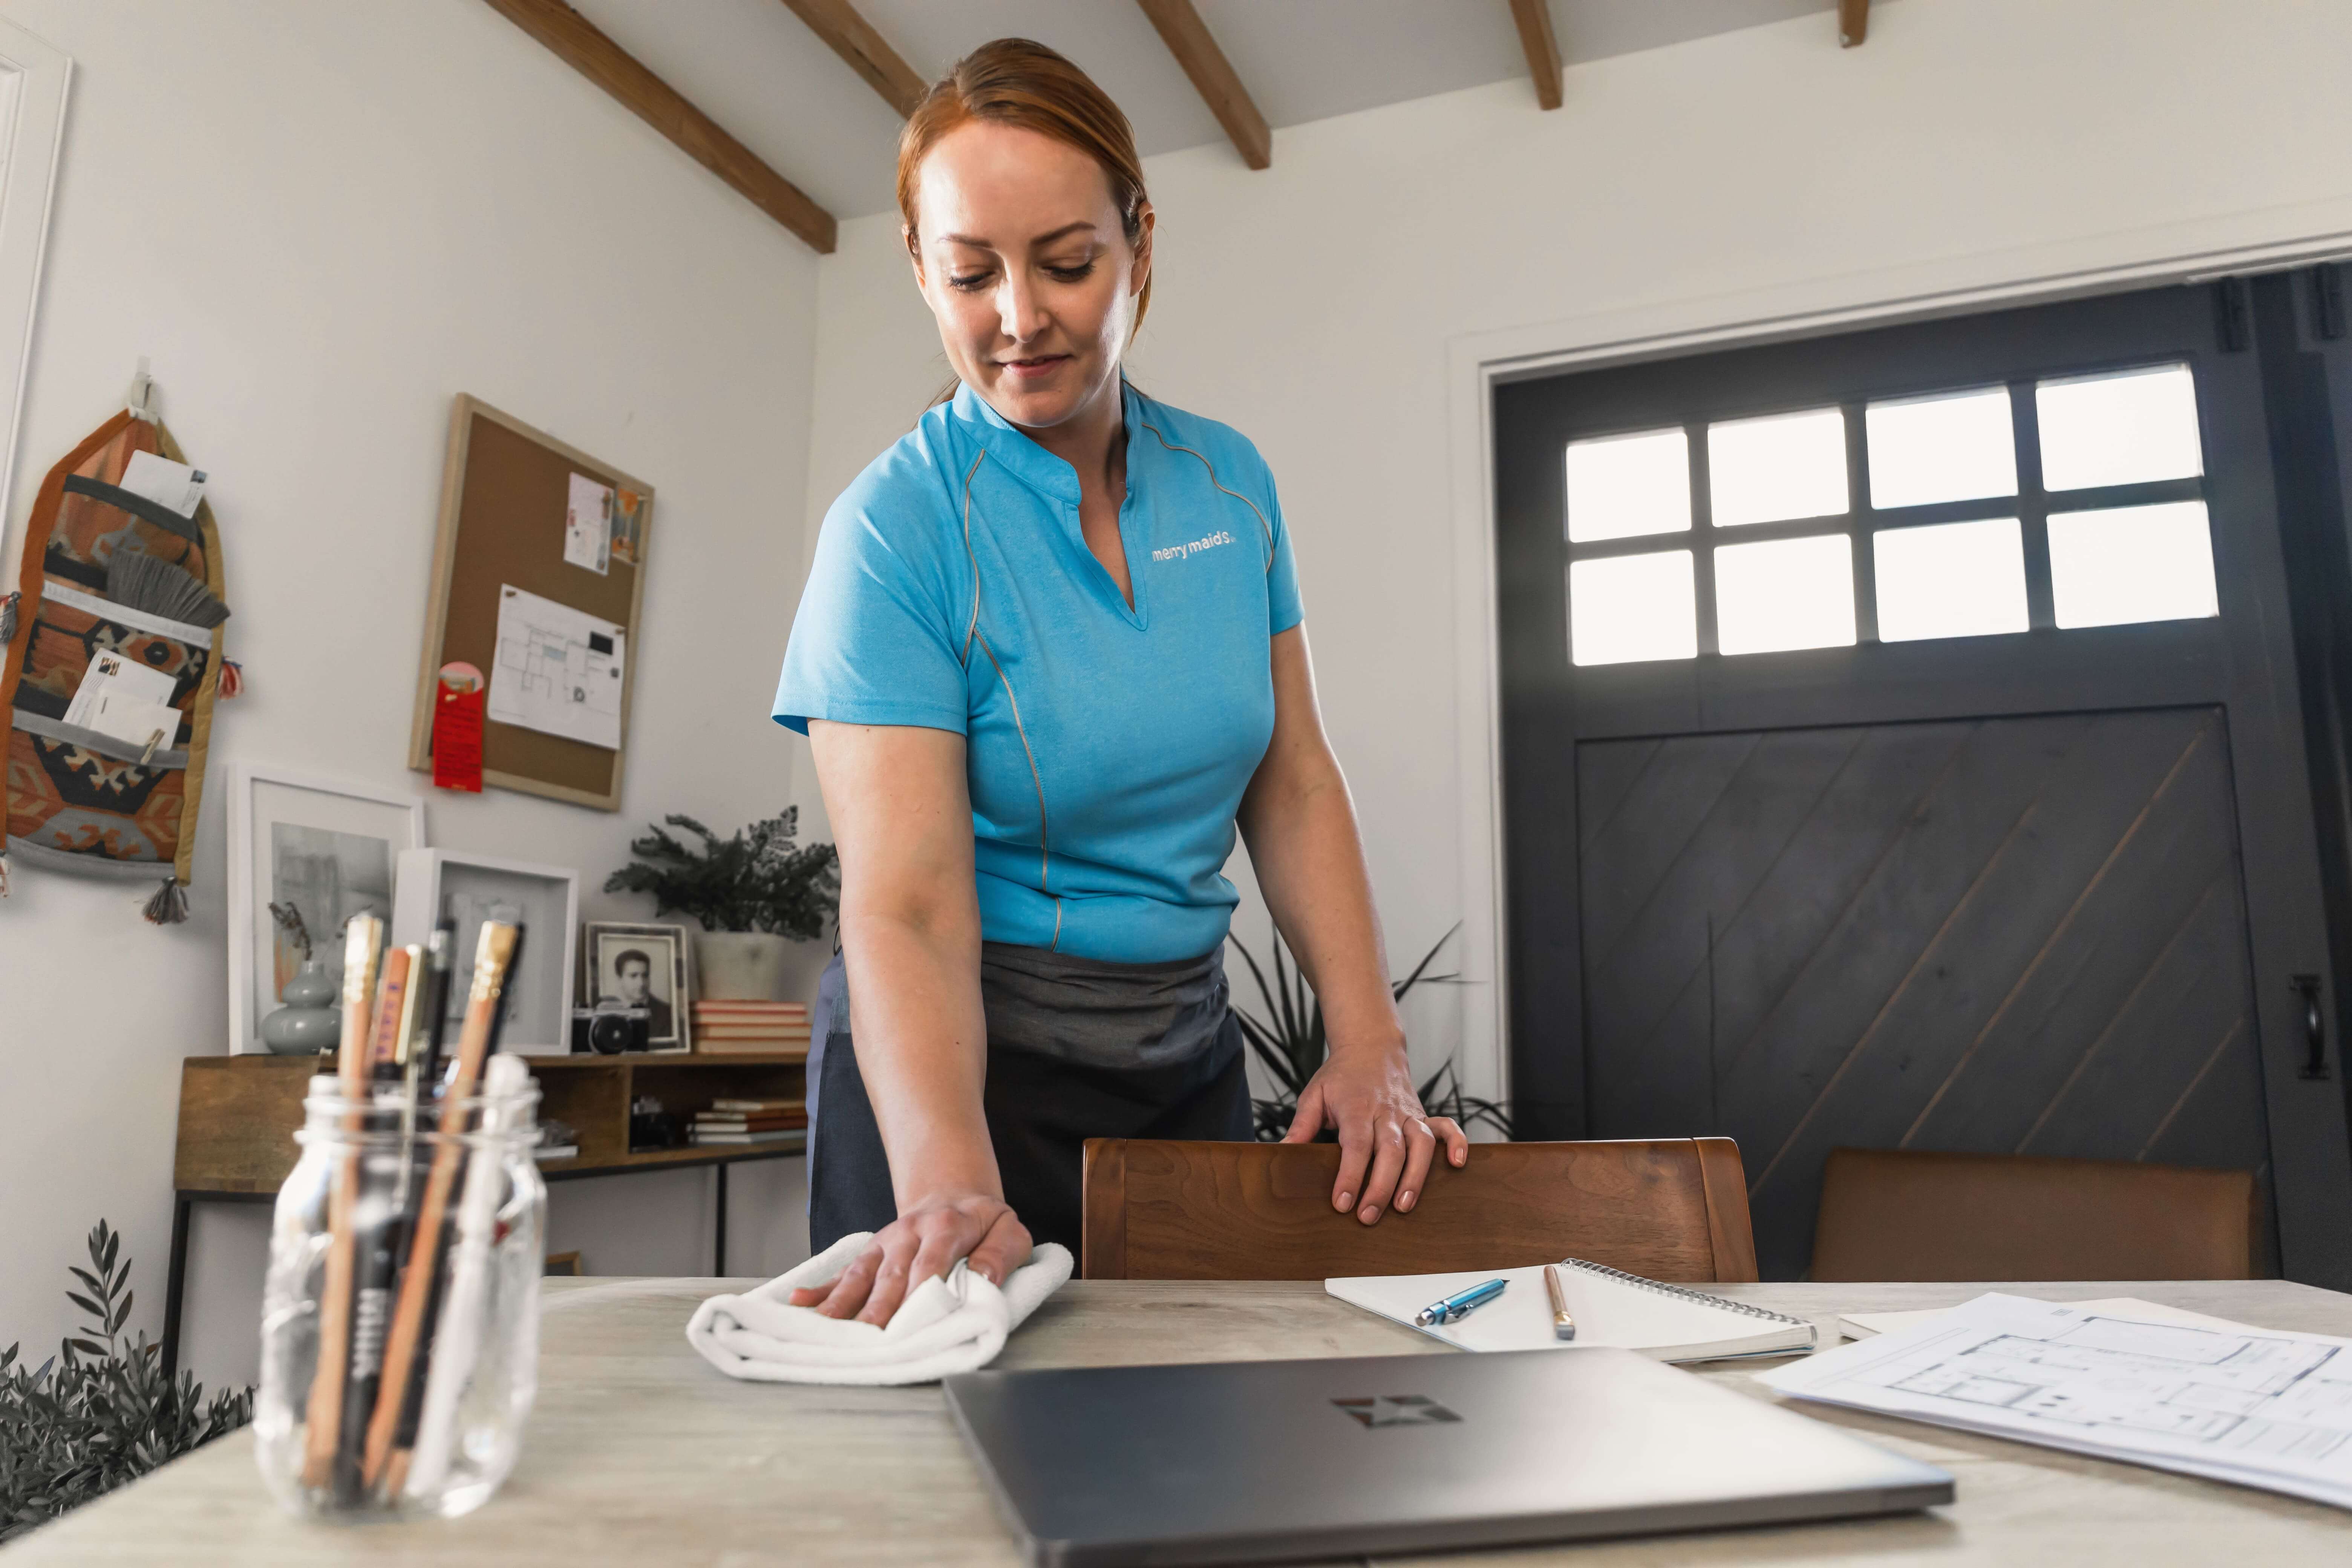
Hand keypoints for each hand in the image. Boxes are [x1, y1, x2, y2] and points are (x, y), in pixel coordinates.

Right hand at [787, 1194, 1031, 1324]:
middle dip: (879, 1307)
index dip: (921, 1290)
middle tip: (868, 1337)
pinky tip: (799, 1302)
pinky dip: (821, 1288)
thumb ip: (1001, 1253)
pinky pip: (845, 1271)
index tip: (911, 1318)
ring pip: (862, 1274)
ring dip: (844, 1303)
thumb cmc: (984, 1224)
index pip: (931, 1261)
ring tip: (827, 1328)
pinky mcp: (871, 1252)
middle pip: (892, 1274)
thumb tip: (985, 1277)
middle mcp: (910, 1233)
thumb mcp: (1009, 1230)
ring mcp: (885, 1243)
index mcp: (947, 1226)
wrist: (954, 1195)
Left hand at [1282, 1043, 1469, 1223]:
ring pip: (1422, 1144)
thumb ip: (1301, 1126)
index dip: (1350, 1175)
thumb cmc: (1340, 1077)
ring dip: (1416, 1176)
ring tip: (1404, 1206)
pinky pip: (1448, 1127)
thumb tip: (1281, 1153)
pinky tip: (1457, 1165)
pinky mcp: (1425, 1115)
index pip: (1356, 1145)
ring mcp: (1410, 1113)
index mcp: (1357, 1107)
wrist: (1371, 1047)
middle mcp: (1387, 1111)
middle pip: (1390, 1150)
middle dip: (1381, 1187)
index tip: (1342, 1202)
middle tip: (1368, 1217)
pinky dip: (1457, 1143)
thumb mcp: (1314, 1095)